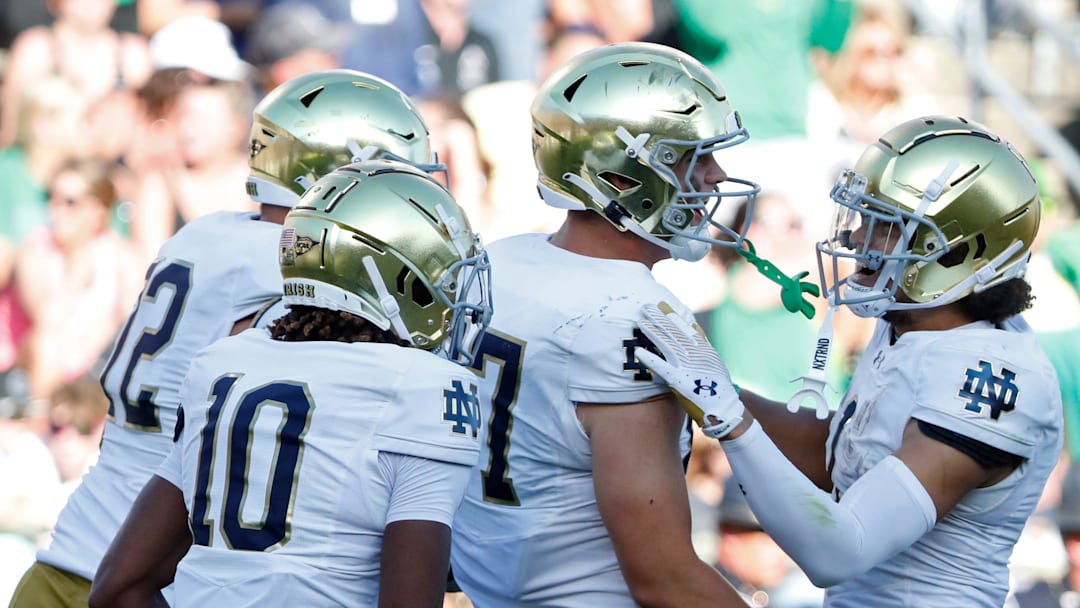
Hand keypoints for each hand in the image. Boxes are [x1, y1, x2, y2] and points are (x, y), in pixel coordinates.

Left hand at [634, 302, 743, 438]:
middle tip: (646, 306)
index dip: (672, 315)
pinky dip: (650, 359)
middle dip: (660, 318)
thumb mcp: (713, 361)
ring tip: (641, 322)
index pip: (686, 328)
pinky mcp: (679, 381)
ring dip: (653, 333)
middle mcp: (696, 354)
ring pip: (667, 345)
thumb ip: (702, 344)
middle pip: (675, 332)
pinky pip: (662, 368)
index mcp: (704, 349)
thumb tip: (692, 326)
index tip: (662, 304)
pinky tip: (639, 352)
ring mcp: (688, 367)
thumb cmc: (717, 386)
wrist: (725, 409)